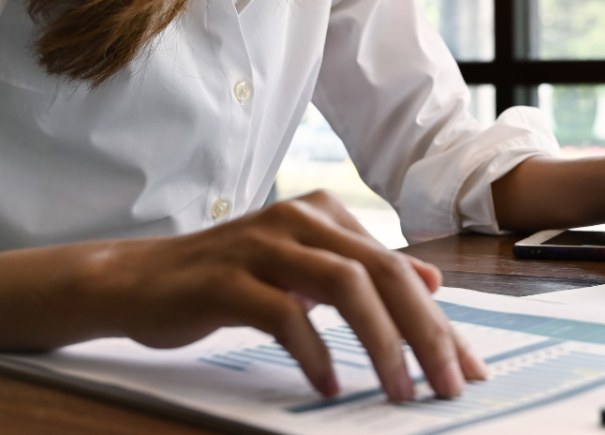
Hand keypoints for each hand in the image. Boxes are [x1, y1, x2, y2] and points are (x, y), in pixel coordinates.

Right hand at [77, 191, 486, 399]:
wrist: (138, 279)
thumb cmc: (231, 278)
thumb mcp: (306, 269)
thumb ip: (365, 271)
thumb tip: (431, 281)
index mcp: (325, 215)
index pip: (398, 269)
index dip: (439, 321)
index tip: (466, 368)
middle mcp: (300, 219)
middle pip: (382, 272)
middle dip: (425, 333)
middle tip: (447, 385)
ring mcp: (262, 244)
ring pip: (344, 286)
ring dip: (380, 343)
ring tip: (398, 389)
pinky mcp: (226, 278)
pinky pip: (284, 314)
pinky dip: (313, 353)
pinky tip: (327, 386)